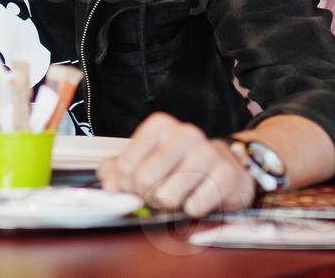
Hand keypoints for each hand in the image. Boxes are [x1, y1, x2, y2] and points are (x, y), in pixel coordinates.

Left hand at [97, 113, 256, 217]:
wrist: (225, 169)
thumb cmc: (180, 165)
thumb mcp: (147, 160)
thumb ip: (120, 170)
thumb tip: (108, 184)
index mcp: (161, 126)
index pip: (126, 165)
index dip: (127, 185)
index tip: (135, 187)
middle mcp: (185, 133)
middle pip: (146, 179)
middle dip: (148, 196)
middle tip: (157, 195)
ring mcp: (208, 152)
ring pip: (168, 196)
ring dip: (170, 204)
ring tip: (179, 195)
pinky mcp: (226, 175)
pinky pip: (195, 206)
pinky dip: (192, 209)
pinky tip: (199, 197)